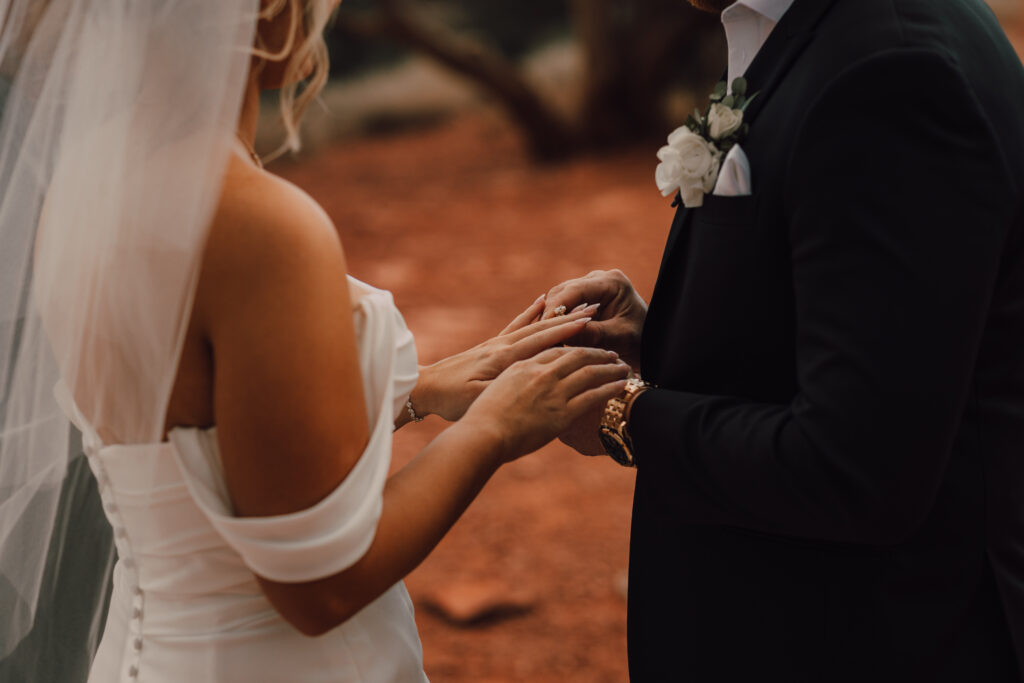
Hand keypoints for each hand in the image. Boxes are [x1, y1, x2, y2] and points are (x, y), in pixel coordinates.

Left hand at [411, 296, 601, 421]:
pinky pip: (516, 325)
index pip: (542, 340)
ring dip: (556, 314)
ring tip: (578, 303)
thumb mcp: (479, 400)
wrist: (424, 389)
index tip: (590, 319)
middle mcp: (502, 345)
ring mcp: (496, 343)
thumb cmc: (451, 400)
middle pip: (541, 327)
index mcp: (503, 358)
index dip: (567, 330)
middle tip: (595, 307)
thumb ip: (506, 388)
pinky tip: (540, 301)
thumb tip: (531, 382)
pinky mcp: (489, 346)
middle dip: (569, 317)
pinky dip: (531, 312)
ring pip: (532, 324)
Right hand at [461, 346, 630, 462]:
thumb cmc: (483, 419)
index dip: (575, 346)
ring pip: (590, 373)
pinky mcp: (562, 413)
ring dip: (610, 368)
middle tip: (612, 354)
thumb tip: (524, 391)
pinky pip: (593, 395)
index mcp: (523, 365)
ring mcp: (552, 392)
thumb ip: (515, 386)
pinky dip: (610, 388)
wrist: (483, 435)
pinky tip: (621, 386)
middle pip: (577, 355)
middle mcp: (540, 374)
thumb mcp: (496, 392)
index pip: (556, 350)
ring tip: (623, 367)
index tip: (586, 348)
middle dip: (598, 353)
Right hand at [542, 270, 646, 370]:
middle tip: (539, 336)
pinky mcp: (584, 297)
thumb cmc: (640, 341)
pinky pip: (562, 305)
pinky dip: (554, 320)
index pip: (574, 290)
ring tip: (543, 338)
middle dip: (549, 314)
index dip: (555, 309)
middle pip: (562, 292)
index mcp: (612, 282)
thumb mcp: (620, 338)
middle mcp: (599, 279)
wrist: (649, 342)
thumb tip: (564, 333)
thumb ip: (594, 334)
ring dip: (549, 318)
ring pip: (557, 298)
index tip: (543, 328)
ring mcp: (590, 286)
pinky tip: (549, 337)